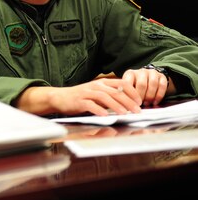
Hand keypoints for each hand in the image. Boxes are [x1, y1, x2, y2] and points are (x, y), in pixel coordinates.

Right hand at [22, 79, 142, 115]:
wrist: (59, 97)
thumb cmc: (80, 97)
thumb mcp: (96, 93)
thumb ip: (109, 96)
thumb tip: (127, 103)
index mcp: (101, 83)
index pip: (121, 83)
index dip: (132, 91)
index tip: (140, 101)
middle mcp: (95, 86)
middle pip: (115, 91)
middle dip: (128, 101)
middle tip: (137, 110)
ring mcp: (86, 93)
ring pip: (105, 97)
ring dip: (116, 106)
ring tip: (125, 114)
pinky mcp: (79, 101)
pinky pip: (90, 105)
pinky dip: (99, 110)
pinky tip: (105, 116)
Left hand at [122, 67, 169, 106]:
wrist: (149, 79)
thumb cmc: (136, 85)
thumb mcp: (129, 87)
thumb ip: (127, 93)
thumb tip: (126, 104)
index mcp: (130, 74)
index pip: (129, 82)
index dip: (130, 94)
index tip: (131, 102)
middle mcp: (141, 71)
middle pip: (142, 84)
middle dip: (141, 96)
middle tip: (140, 104)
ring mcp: (152, 73)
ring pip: (153, 84)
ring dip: (150, 96)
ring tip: (147, 103)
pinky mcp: (162, 76)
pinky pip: (162, 85)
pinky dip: (159, 96)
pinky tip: (155, 102)